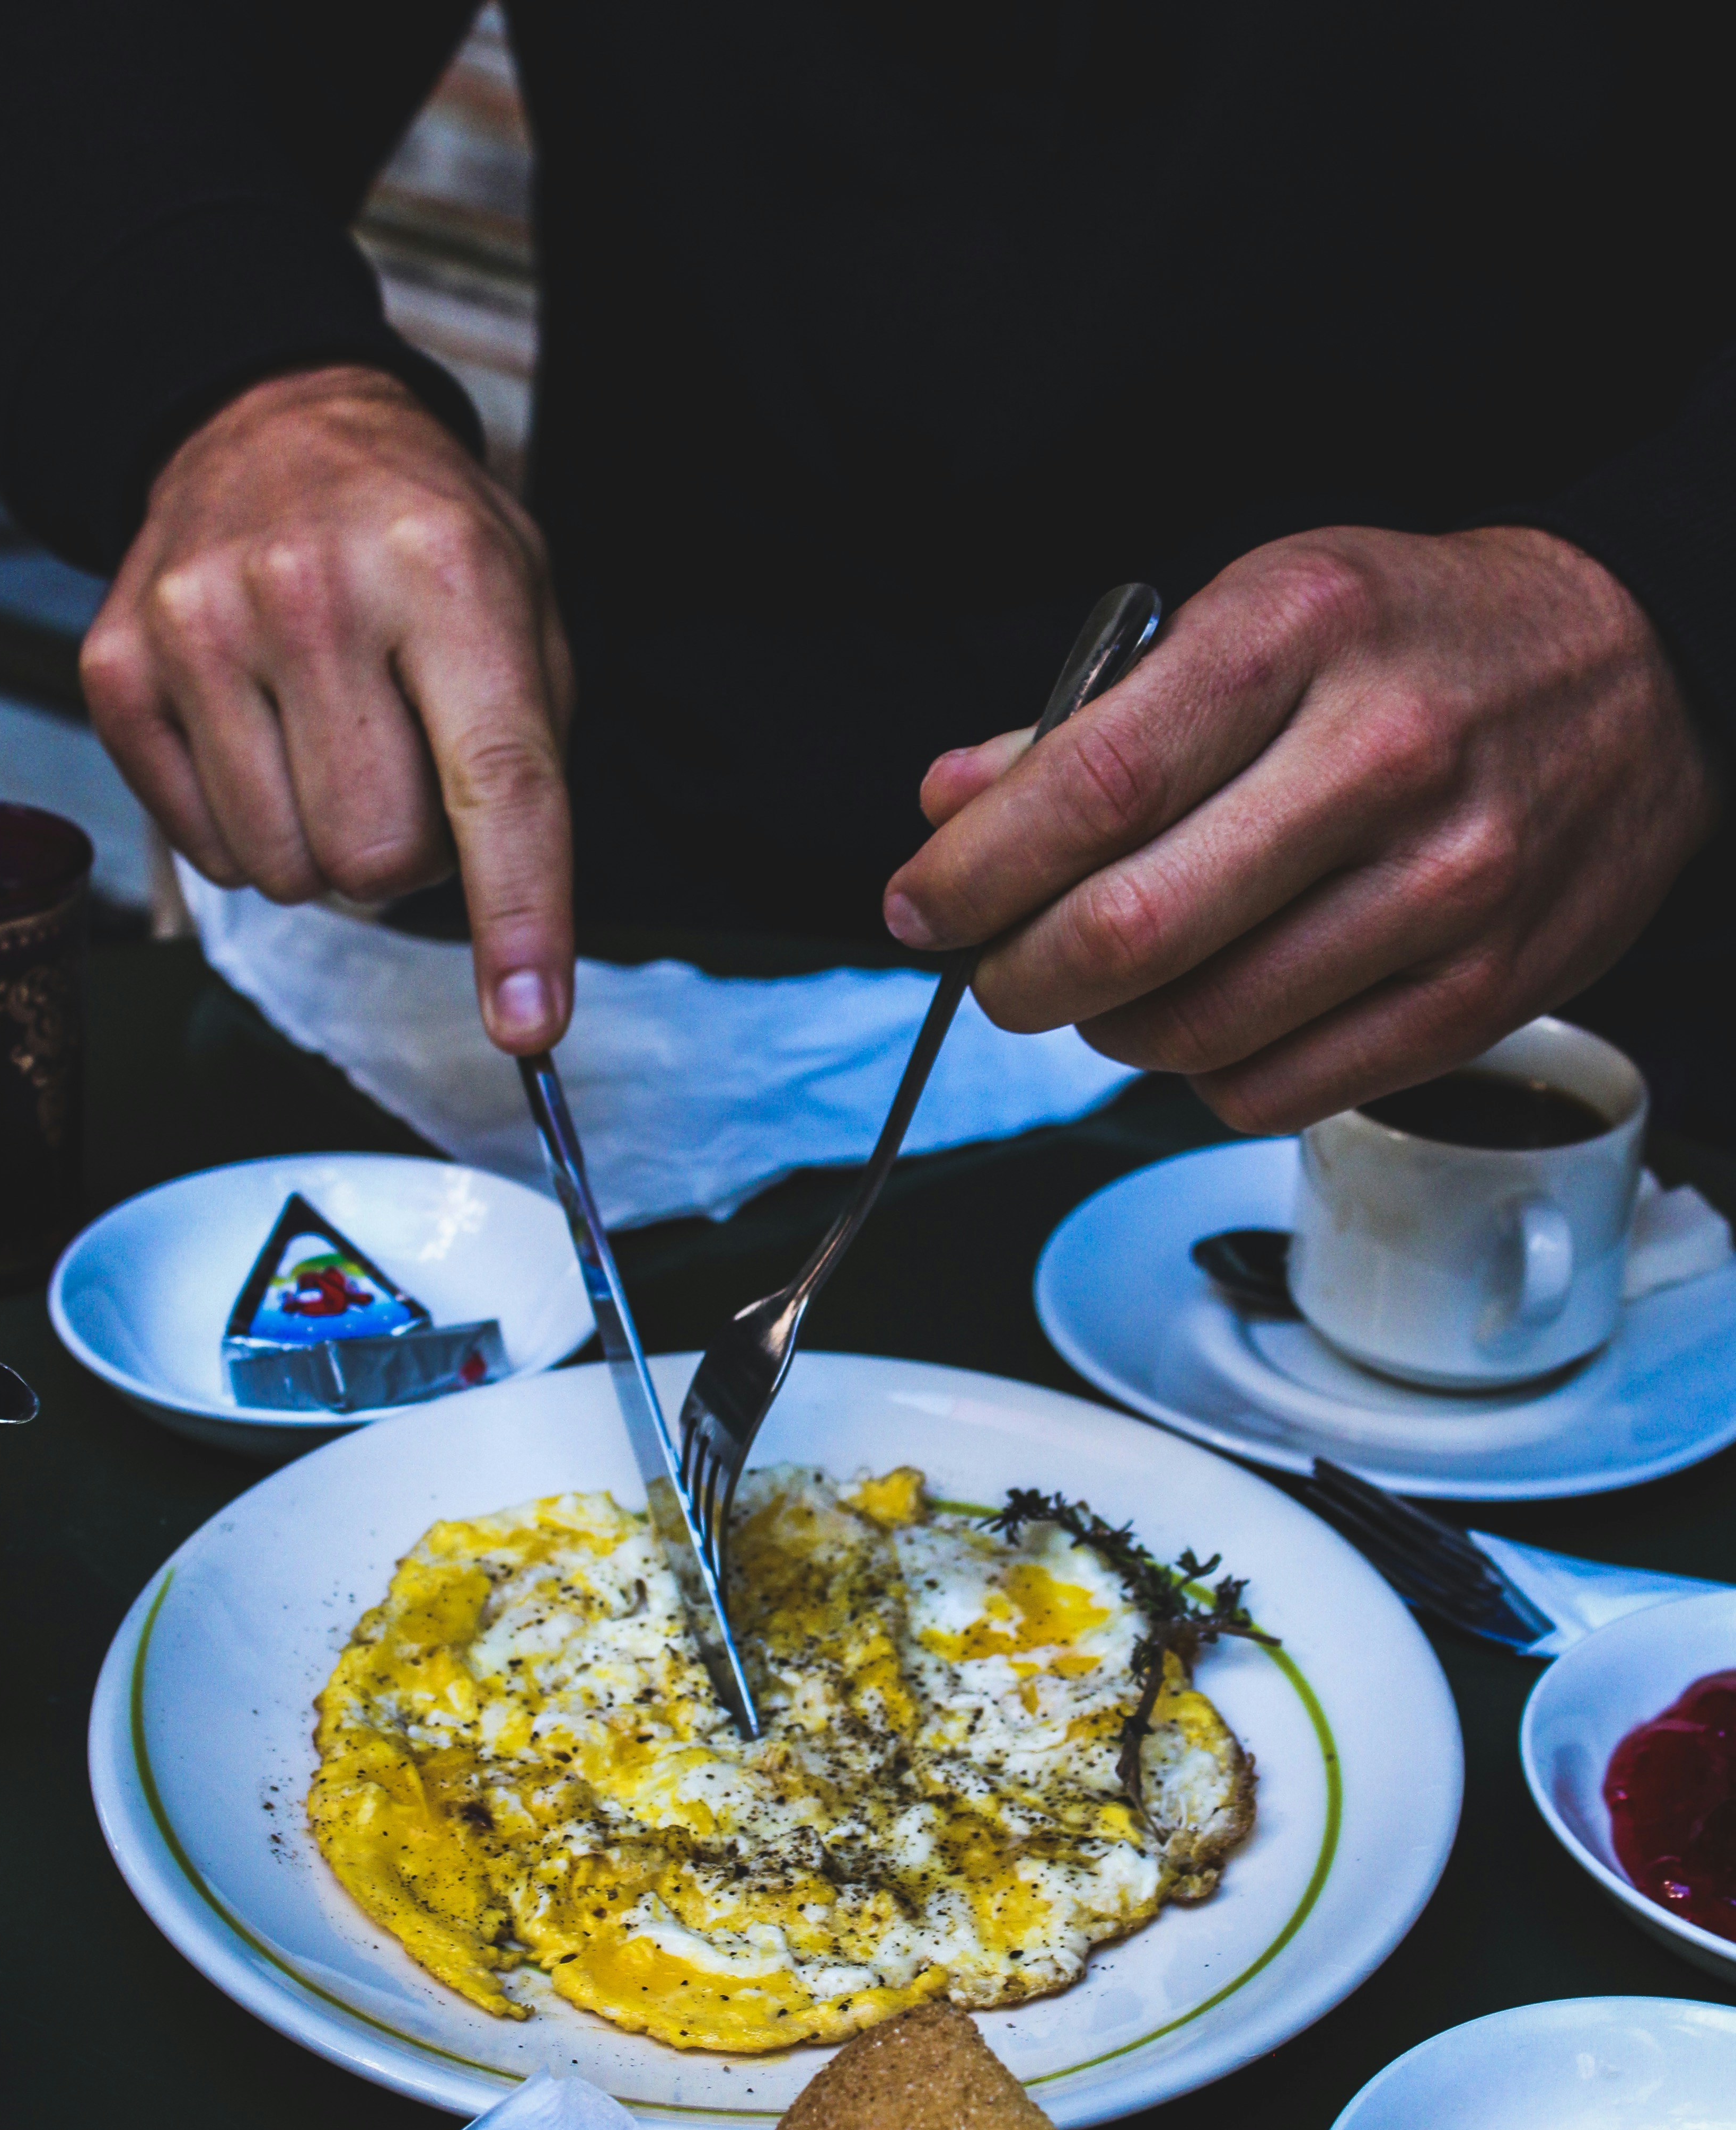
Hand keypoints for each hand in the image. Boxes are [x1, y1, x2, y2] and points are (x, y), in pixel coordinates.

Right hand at [80, 365, 575, 1051]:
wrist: (273, 424)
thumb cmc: (420, 539)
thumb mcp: (527, 609)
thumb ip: (531, 767)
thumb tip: (516, 949)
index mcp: (448, 577)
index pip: (497, 786)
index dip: (520, 919)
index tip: (530, 1022)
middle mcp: (313, 594)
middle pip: (379, 860)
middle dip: (411, 857)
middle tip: (406, 769)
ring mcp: (199, 626)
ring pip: (289, 873)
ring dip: (326, 844)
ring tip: (334, 741)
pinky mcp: (119, 667)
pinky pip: (205, 853)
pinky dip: (249, 827)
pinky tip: (264, 735)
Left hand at [884, 526, 1720, 1128]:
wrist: (1636, 670)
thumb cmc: (1415, 638)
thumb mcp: (1256, 615)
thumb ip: (1092, 720)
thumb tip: (949, 802)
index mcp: (1301, 633)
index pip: (1094, 783)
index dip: (976, 870)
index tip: (920, 905)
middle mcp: (1382, 757)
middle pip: (1132, 927)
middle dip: (1017, 975)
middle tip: (992, 970)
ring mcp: (1446, 884)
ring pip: (1198, 1026)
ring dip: (1107, 1028)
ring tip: (1103, 985)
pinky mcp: (1483, 989)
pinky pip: (1281, 1087)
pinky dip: (1205, 1073)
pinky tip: (1205, 1018)